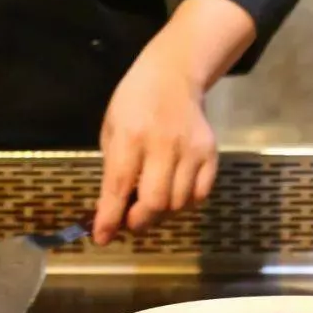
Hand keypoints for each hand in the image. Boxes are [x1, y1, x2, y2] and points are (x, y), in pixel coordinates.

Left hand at [93, 45, 217, 245]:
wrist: (174, 74)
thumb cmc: (135, 101)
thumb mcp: (112, 127)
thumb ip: (112, 169)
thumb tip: (112, 211)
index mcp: (131, 135)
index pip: (119, 185)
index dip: (109, 217)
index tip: (102, 238)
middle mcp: (163, 144)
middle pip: (155, 202)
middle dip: (139, 221)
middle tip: (130, 222)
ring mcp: (191, 149)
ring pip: (178, 204)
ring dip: (162, 212)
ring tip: (152, 200)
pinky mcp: (211, 153)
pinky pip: (200, 195)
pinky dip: (185, 202)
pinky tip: (174, 189)